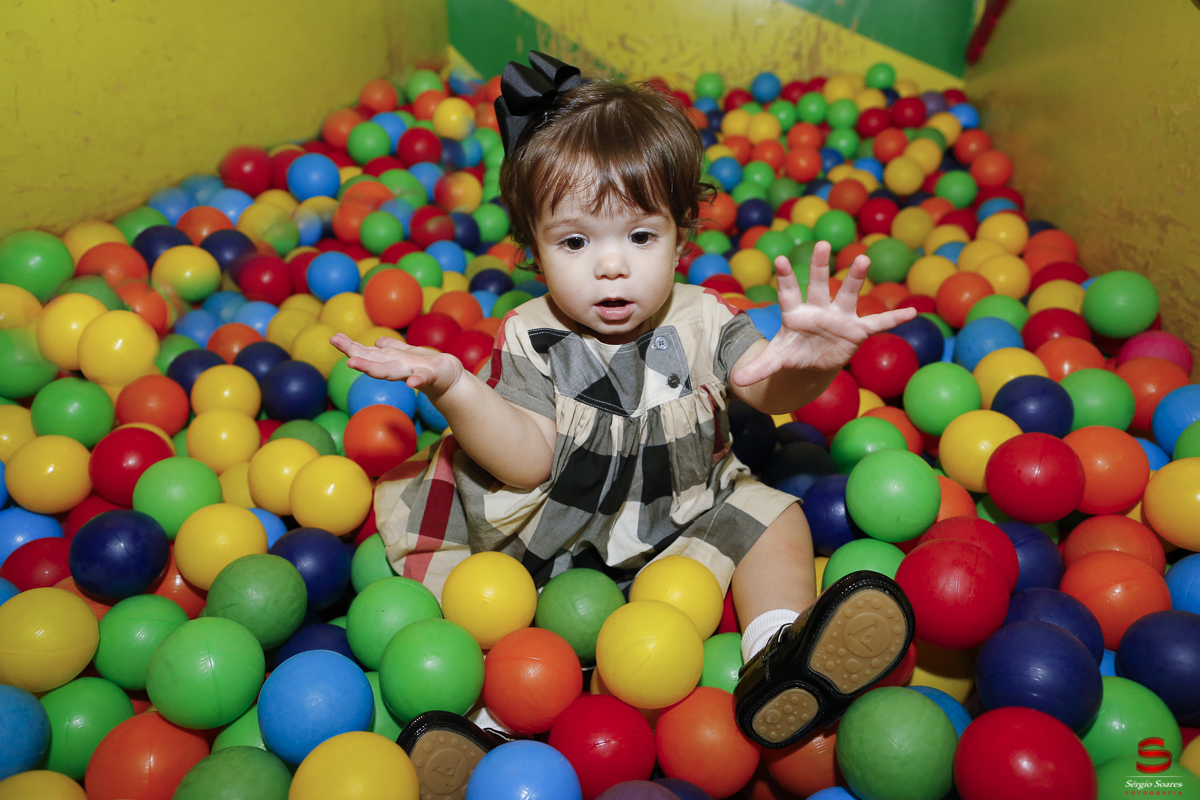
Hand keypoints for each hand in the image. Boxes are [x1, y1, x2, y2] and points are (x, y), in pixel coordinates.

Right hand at [329, 332, 464, 396]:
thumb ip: (393, 349)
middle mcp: (398, 368)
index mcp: (392, 360)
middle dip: (355, 355)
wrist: (451, 378)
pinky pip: (423, 378)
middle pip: (373, 361)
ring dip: (372, 368)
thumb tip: (377, 342)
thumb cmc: (428, 366)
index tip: (334, 338)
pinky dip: (417, 380)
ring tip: (353, 363)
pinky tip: (411, 382)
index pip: (368, 352)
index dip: (351, 346)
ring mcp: (412, 372)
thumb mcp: (409, 354)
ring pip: (390, 370)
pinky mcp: (431, 375)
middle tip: (335, 343)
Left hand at [731, 241, 917, 385]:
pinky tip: (912, 312)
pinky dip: (894, 319)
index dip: (785, 277)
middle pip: (817, 284)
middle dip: (819, 266)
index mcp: (795, 313)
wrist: (813, 361)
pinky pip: (877, 324)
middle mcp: (818, 309)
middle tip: (821, 245)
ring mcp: (839, 317)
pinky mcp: (856, 331)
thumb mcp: (776, 361)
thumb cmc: (794, 352)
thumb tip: (737, 380)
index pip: (788, 292)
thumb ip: (759, 368)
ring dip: (855, 278)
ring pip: (847, 294)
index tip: (780, 259)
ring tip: (863, 259)